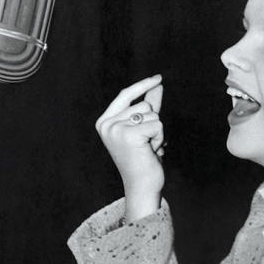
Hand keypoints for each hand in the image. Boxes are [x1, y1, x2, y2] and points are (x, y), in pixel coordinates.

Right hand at [94, 75, 165, 221]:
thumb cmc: (142, 158)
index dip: (143, 85)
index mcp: (104, 122)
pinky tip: (151, 151)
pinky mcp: (128, 135)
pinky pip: (157, 124)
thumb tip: (157, 84)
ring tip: (148, 148)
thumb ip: (148, 106)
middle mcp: (106, 124)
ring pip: (152, 114)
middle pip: (143, 104)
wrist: (142, 186)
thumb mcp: (144, 128)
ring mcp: (116, 129)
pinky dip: (159, 138)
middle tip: (145, 144)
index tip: (158, 78)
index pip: (125, 95)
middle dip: (152, 123)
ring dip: (156, 132)